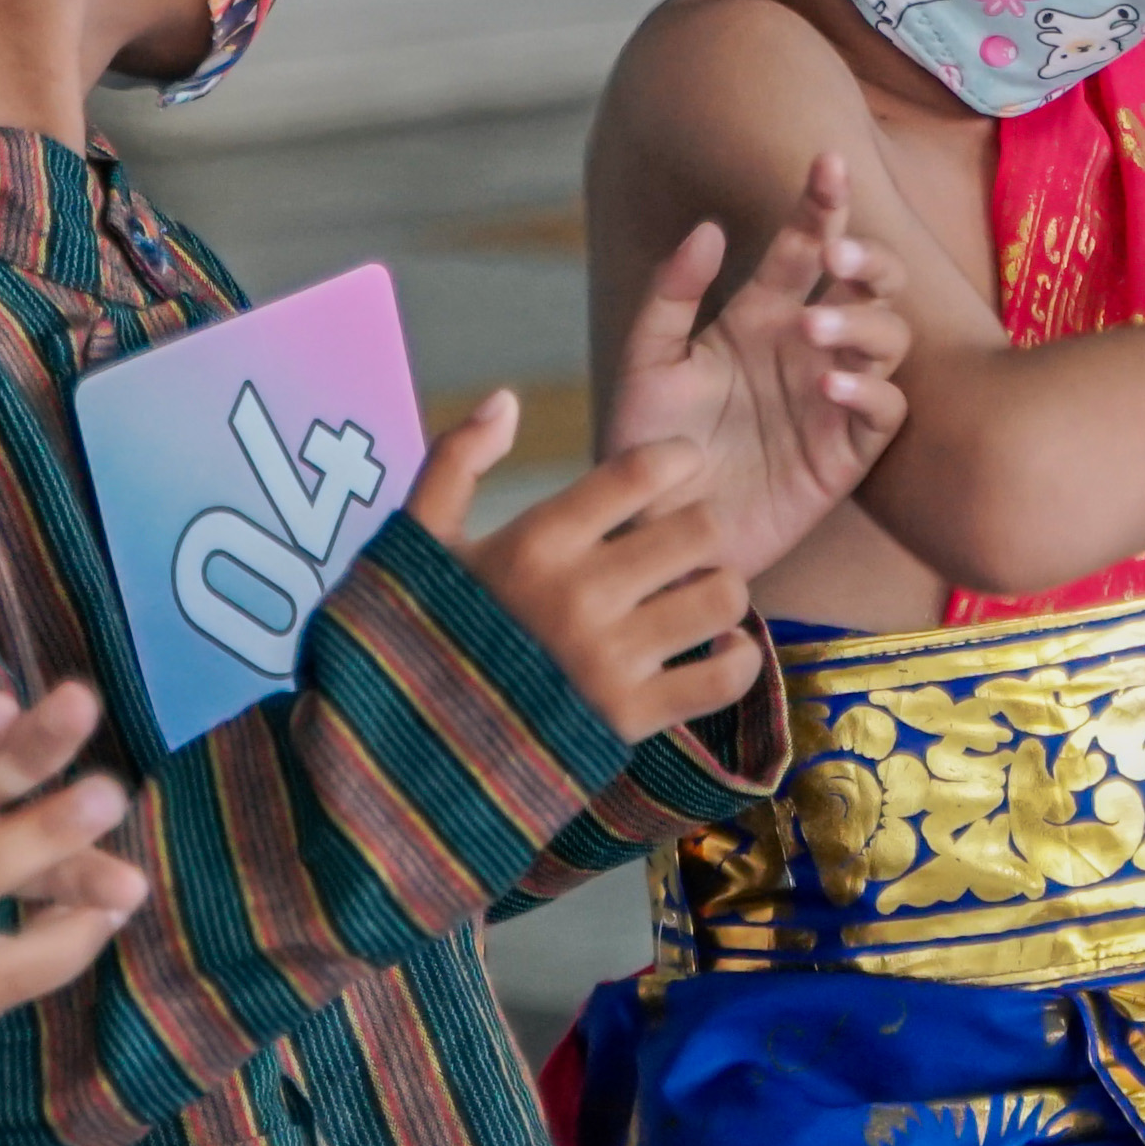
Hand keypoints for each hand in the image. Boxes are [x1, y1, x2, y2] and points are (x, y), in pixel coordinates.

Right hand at [411, 394, 764, 743]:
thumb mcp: (420, 538)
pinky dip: (738, 660)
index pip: (641, 472)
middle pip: (700, 529)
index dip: (679, 458)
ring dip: (720, 591)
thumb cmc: (420, 631)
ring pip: (723, 596)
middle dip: (700, 530)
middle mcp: (581, 594)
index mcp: (536, 541)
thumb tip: (508, 399)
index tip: (683, 467)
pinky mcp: (632, 718)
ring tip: (696, 596)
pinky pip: (724, 677)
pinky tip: (718, 650)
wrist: (406, 747)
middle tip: (683, 546)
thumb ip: (456, 458)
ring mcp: (611, 659)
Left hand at [597, 156, 908, 577]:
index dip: (823, 202)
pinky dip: (870, 391)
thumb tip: (710, 228)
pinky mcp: (845, 454)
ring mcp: (832, 398)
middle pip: (868, 283)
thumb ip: (671, 295)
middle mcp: (806, 347)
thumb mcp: (646, 363)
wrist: (654, 534)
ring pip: (888, 337)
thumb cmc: (647, 447)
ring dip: (861, 322)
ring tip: (812, 328)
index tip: (827, 164)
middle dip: (865, 256)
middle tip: (835, 253)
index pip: (805, 246)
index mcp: (760, 315)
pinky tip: (832, 384)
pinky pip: (885, 412)